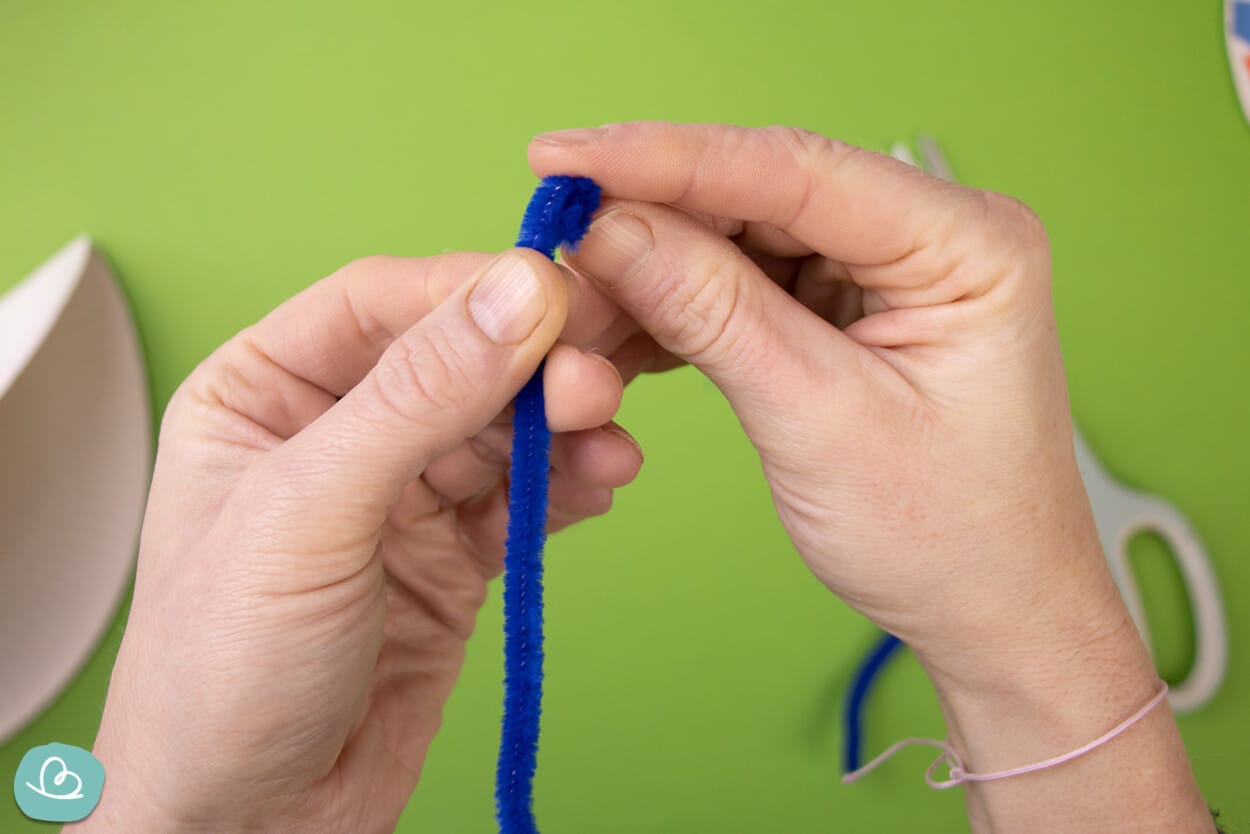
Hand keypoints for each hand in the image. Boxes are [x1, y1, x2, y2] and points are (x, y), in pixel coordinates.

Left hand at [78, 250, 642, 833]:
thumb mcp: (308, 515)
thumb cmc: (220, 675)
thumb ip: (416, 398)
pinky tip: (604, 480)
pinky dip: (570, 484)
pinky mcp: (453, 556)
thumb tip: (517, 293)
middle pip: (457, 359)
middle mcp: (335, 431)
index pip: (384, 303)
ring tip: (608, 439)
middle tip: (597, 381)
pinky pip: (525, 497)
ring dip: (563, 427)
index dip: (473, 291)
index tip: (557, 296)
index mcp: (264, 390)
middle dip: (532, 365)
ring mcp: (399, 496)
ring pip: (501, 427)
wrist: (253, 827)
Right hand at [530, 122, 1212, 832]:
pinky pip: (747, 284)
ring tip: (580, 305)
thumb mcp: (818, 421)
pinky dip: (681, 307)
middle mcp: (930, 236)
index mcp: (966, 242)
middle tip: (556, 240)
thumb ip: (714, 312)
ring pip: (742, 238)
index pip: (795, 169)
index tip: (567, 158)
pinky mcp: (848, 310)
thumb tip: (612, 230)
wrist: (989, 614)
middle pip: (761, 195)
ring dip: (654, 267)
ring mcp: (887, 272)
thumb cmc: (947, 535)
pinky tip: (625, 329)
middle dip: (650, 218)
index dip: (668, 158)